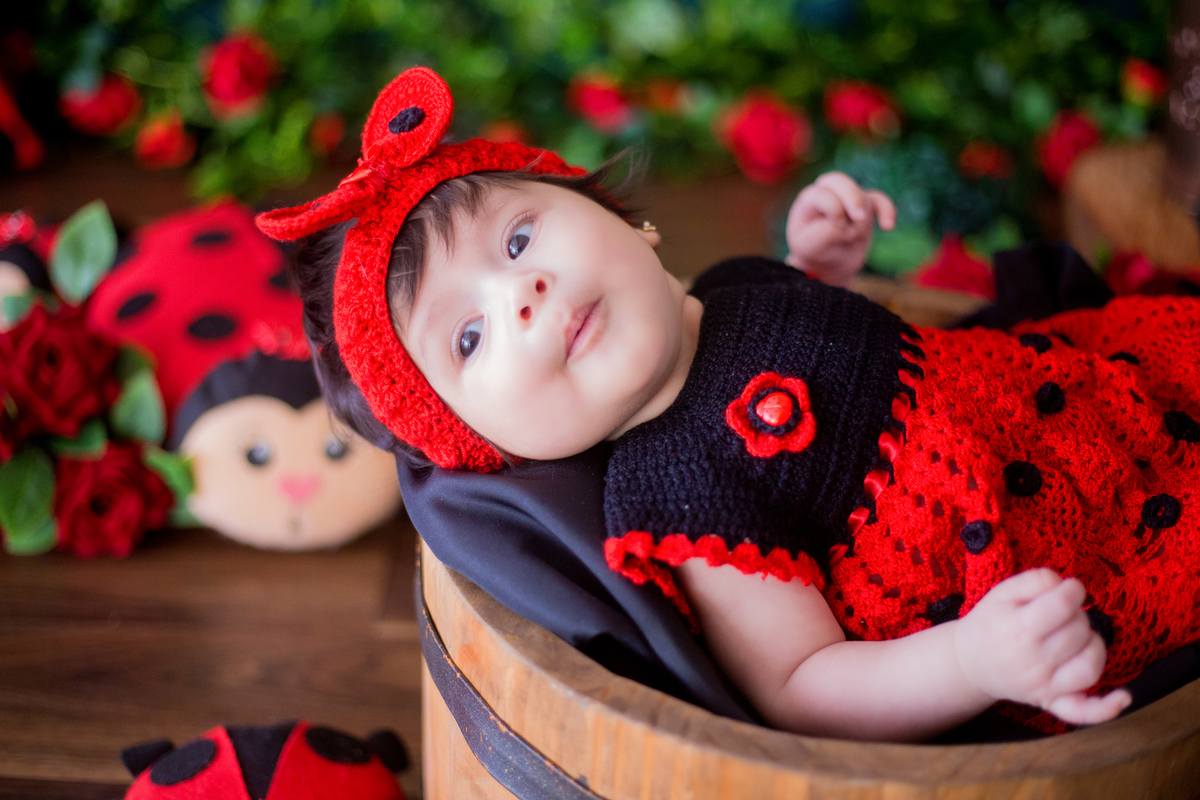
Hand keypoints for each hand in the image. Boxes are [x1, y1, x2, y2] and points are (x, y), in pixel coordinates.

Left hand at [784, 172, 895, 287]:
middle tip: (859, 217)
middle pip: (840, 181)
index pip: (822, 194)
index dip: (833, 209)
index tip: (839, 228)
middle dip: (852, 198)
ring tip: (851, 239)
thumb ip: (824, 234)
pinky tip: (888, 227)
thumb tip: (846, 223)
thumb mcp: (809, 248)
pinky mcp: (865, 207)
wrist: (827, 264)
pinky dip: (887, 211)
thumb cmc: (813, 253)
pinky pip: (879, 202)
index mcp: (808, 200)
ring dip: (861, 222)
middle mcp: (827, 193)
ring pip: (861, 199)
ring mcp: (847, 199)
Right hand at [953, 568, 1130, 725]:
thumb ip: (1035, 580)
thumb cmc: (991, 623)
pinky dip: (1105, 708)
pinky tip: (1123, 696)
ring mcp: (1044, 685)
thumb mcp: (1002, 592)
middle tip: (1062, 613)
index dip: (1073, 591)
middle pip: (1078, 633)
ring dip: (1093, 645)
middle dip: (1077, 615)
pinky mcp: (1052, 701)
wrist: (971, 662)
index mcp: (1017, 629)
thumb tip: (1065, 585)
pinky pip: (1082, 712)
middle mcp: (1032, 661)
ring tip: (1079, 638)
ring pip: (1089, 666)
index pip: (1061, 606)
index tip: (1069, 588)